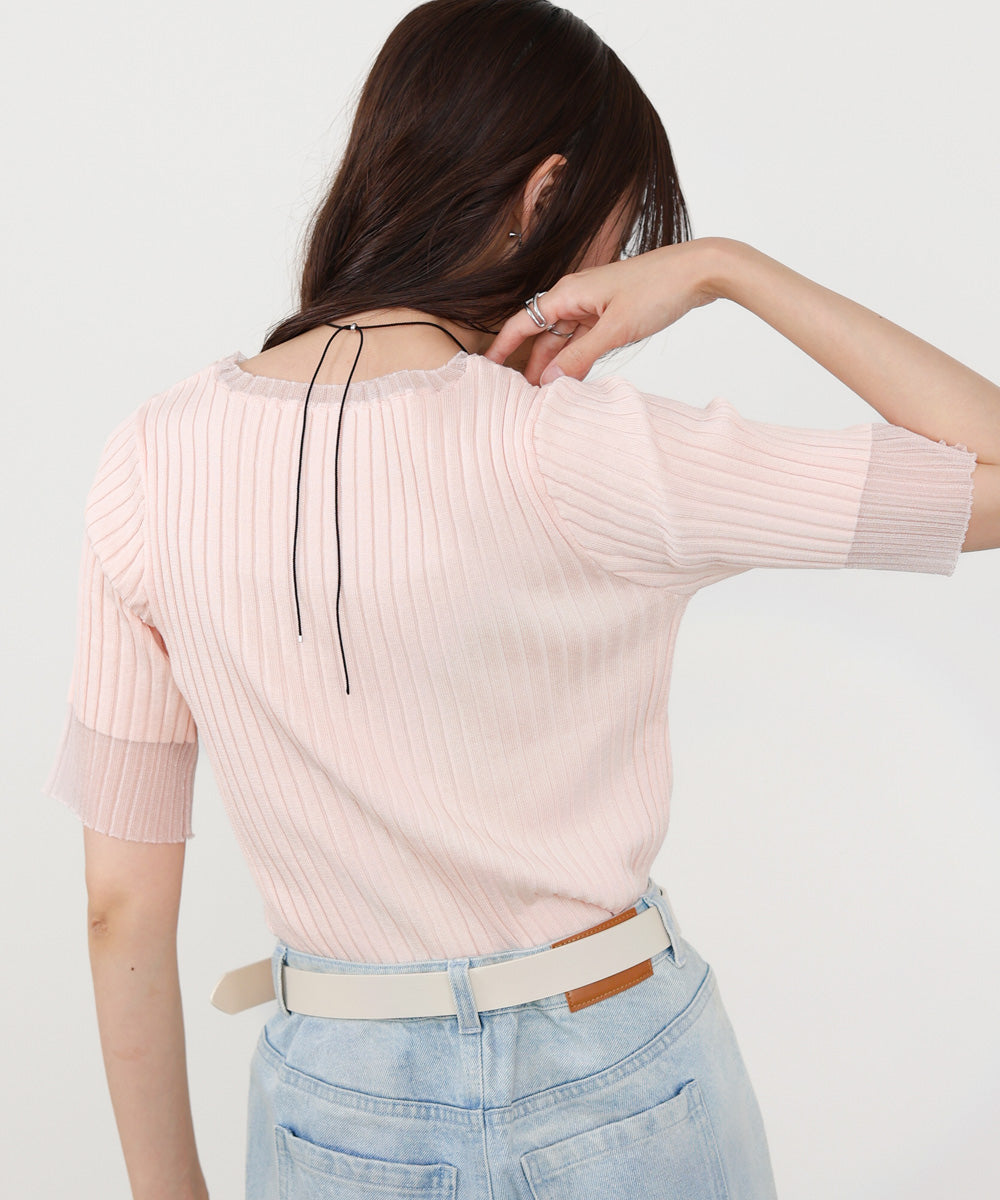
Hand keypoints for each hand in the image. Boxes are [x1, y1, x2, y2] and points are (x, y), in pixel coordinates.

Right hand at [482, 236, 728, 385]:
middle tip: (521, 398)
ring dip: (556, 366)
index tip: (487, 370)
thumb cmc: (658, 289)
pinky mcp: (612, 314)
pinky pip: (584, 340)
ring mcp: (594, 306)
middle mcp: (575, 297)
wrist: (699, 270)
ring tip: (546, 397)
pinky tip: (575, 380)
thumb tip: (551, 381)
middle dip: (531, 366)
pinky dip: (578, 360)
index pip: (522, 323)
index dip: (503, 347)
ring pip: (564, 341)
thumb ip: (581, 356)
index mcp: (568, 293)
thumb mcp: (616, 329)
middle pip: (542, 336)